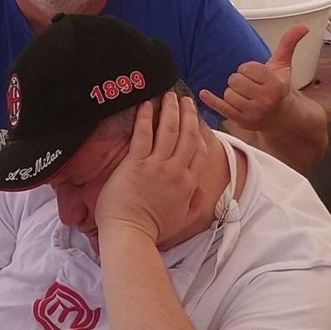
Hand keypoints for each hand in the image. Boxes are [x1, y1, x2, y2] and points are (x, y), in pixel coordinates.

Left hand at [95, 94, 207, 247]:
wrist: (130, 233)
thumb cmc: (153, 230)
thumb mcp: (183, 220)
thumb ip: (194, 203)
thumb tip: (200, 192)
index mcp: (188, 184)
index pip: (199, 153)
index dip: (199, 134)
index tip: (196, 121)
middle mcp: (176, 172)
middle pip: (187, 136)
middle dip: (188, 115)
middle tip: (185, 100)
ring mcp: (156, 167)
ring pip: (169, 131)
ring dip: (171, 111)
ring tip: (170, 95)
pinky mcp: (135, 164)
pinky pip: (143, 135)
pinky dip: (146, 118)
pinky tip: (146, 105)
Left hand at [199, 24, 307, 132]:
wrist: (281, 117)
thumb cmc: (279, 87)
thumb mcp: (283, 65)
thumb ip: (289, 44)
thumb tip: (302, 26)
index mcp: (274, 85)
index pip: (247, 68)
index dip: (248, 69)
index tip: (255, 74)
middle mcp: (264, 100)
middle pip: (235, 81)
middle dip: (239, 80)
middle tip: (248, 85)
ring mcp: (252, 113)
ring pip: (228, 94)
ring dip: (232, 92)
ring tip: (243, 94)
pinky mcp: (242, 122)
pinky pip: (221, 108)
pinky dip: (211, 100)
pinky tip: (204, 93)